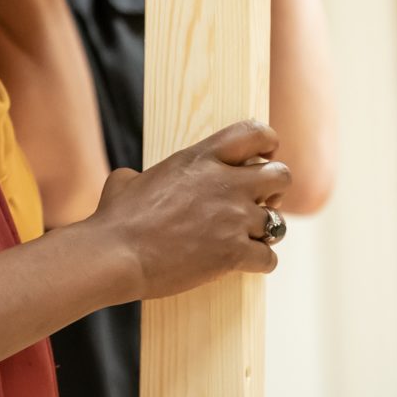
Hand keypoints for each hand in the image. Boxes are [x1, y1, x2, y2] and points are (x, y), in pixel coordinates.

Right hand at [83, 120, 290, 299]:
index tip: (266, 155)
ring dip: (267, 229)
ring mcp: (232, 219)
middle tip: (261, 201)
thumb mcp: (125, 181)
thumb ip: (142, 176)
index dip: (268, 143)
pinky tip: (247, 263)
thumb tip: (133, 181)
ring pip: (279, 221)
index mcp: (200, 158)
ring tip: (251, 236)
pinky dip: (261, 261)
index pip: (254, 133)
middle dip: (276, 189)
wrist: (115, 255)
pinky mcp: (233, 253)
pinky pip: (269, 257)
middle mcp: (224, 183)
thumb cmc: (115, 219)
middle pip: (281, 175)